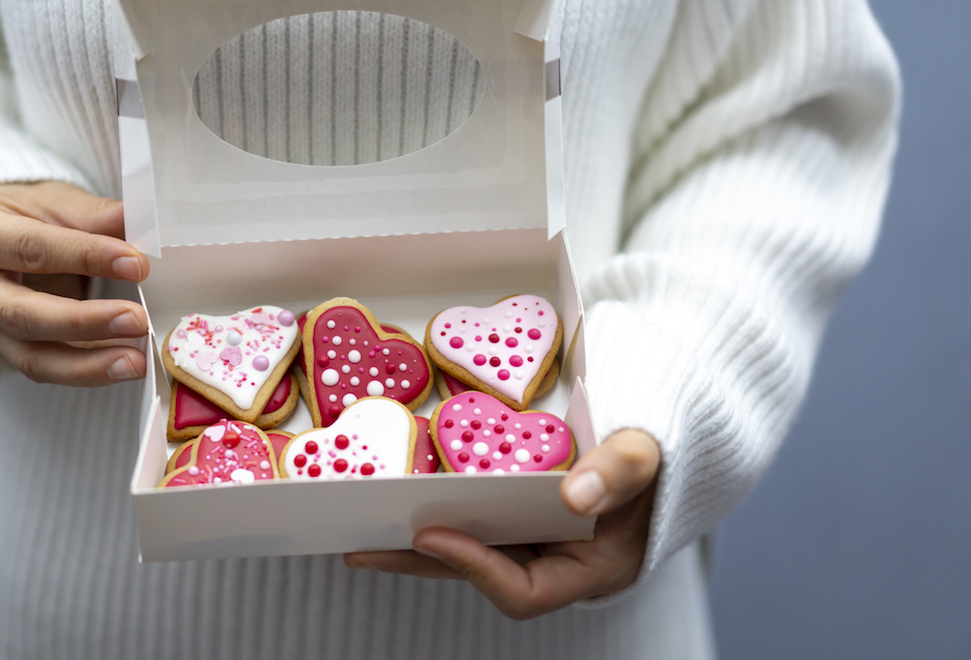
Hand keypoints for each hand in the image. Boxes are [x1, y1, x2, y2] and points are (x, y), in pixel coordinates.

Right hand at [0, 181, 150, 385]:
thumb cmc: (22, 213)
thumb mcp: (51, 200)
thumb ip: (92, 214)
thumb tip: (142, 221)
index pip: (30, 248)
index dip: (85, 257)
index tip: (136, 264)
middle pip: (22, 315)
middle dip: (84, 322)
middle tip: (137, 320)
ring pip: (30, 356)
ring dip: (88, 365)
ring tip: (137, 361)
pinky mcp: (1, 350)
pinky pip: (44, 368)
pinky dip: (87, 371)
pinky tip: (122, 365)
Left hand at [344, 429, 659, 619]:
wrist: (666, 435)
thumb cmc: (665, 451)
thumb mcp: (650, 456)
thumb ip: (620, 472)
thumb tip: (575, 496)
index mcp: (589, 567)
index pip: (524, 592)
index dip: (475, 569)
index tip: (432, 534)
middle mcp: (555, 559)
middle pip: (479, 569)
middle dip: (420, 559)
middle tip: (361, 545)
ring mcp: (535, 536)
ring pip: (471, 542)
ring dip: (418, 534)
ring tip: (362, 521)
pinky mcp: (520, 507)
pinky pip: (475, 511)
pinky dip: (441, 501)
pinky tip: (401, 485)